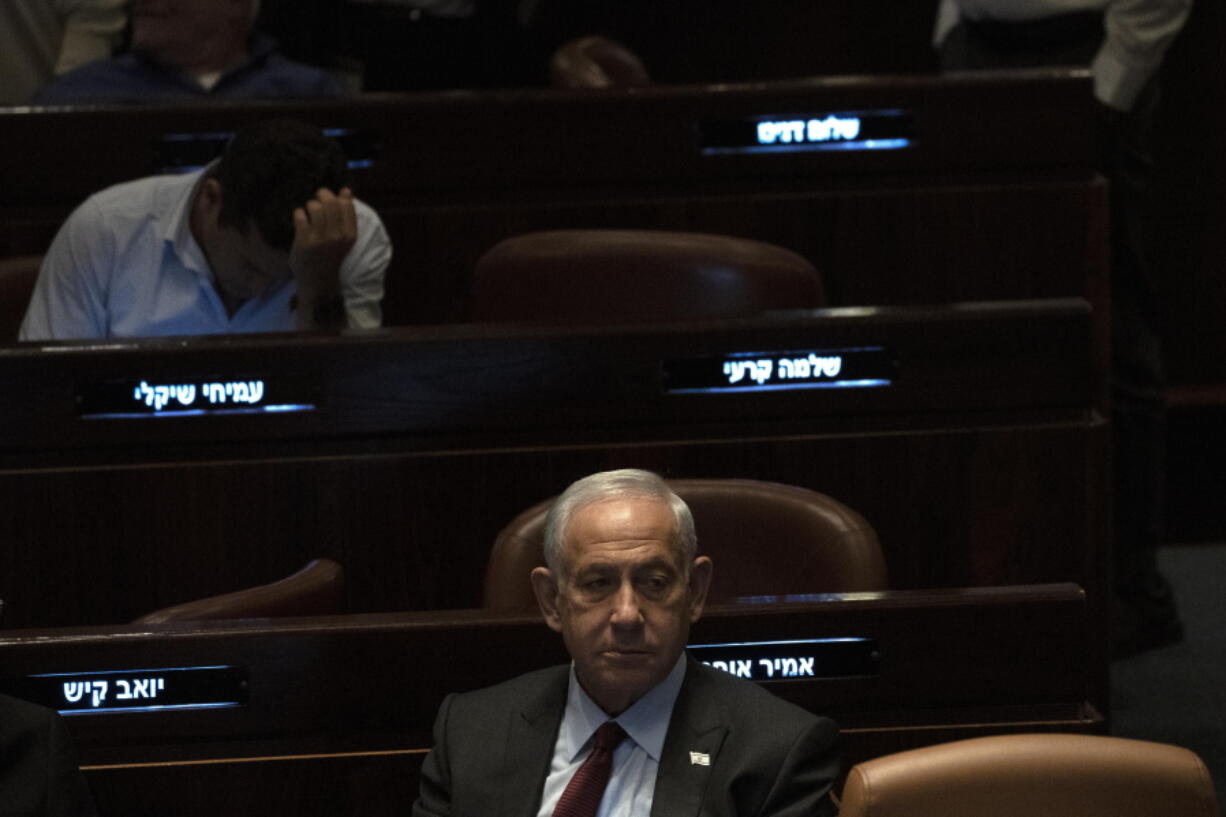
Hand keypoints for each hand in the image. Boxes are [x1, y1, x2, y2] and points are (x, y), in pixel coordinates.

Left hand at [289, 187, 356, 327]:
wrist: (319, 282)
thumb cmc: (331, 257)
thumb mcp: (345, 239)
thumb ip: (346, 217)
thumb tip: (346, 190)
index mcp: (349, 235)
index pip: (346, 205)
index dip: (337, 196)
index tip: (331, 199)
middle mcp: (336, 236)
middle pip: (330, 202)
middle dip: (322, 195)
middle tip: (317, 200)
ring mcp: (320, 239)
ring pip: (314, 207)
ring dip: (309, 205)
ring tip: (308, 212)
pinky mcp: (303, 241)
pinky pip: (300, 216)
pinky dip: (298, 213)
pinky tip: (300, 219)